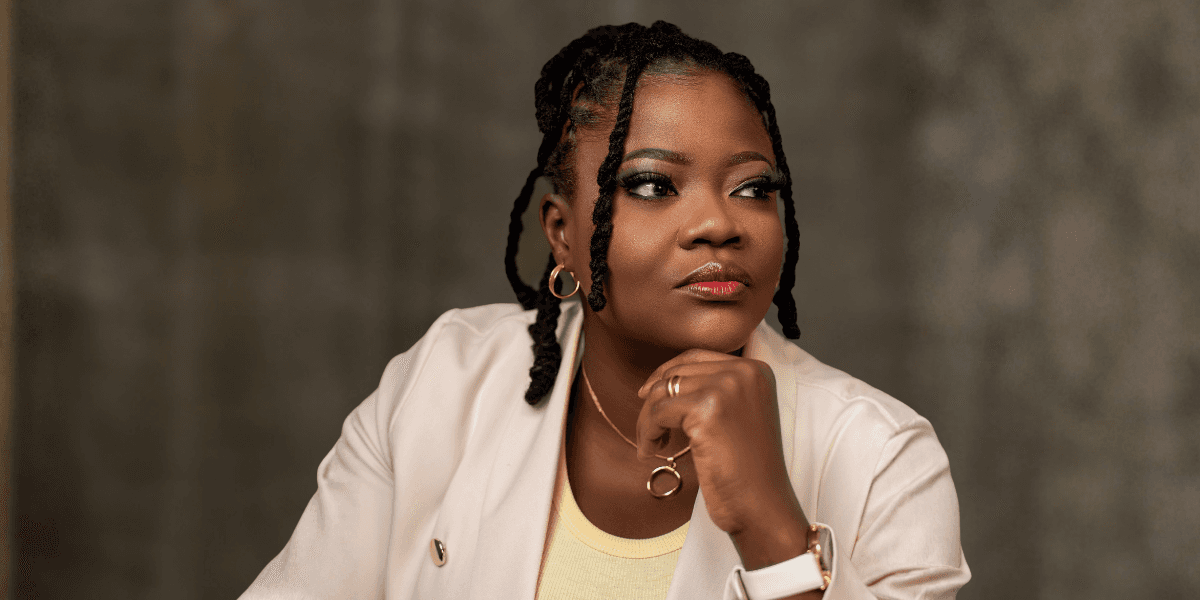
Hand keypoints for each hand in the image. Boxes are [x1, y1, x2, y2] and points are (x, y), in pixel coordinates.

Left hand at [635, 349, 807, 540]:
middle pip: (676, 372)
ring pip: (662, 391)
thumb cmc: (748, 470)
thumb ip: (713, 391)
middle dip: (654, 400)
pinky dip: (647, 433)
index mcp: (755, 370)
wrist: (763, 505)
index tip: (647, 393)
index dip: (666, 373)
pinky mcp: (706, 410)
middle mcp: (743, 372)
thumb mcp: (737, 416)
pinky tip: (651, 450)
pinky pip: (658, 413)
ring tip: (652, 443)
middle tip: (648, 427)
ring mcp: (726, 388)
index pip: (696, 356)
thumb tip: (659, 381)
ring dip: (648, 419)